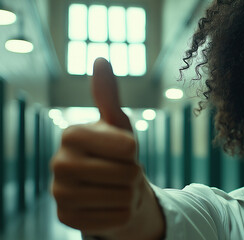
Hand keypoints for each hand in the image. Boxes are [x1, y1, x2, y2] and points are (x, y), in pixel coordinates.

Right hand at [51, 58, 163, 238]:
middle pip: (127, 174)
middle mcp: (58, 163)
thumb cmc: (116, 153)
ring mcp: (59, 193)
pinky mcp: (67, 219)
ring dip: (128, 195)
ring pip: (123, 198)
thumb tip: (100, 59)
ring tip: (116, 188)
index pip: (128, 147)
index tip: (122, 151)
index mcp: (71, 134)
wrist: (110, 187)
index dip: (134, 151)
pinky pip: (116, 219)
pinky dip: (122, 214)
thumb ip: (108, 94)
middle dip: (133, 175)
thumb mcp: (117, 123)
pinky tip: (108, 206)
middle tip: (121, 173)